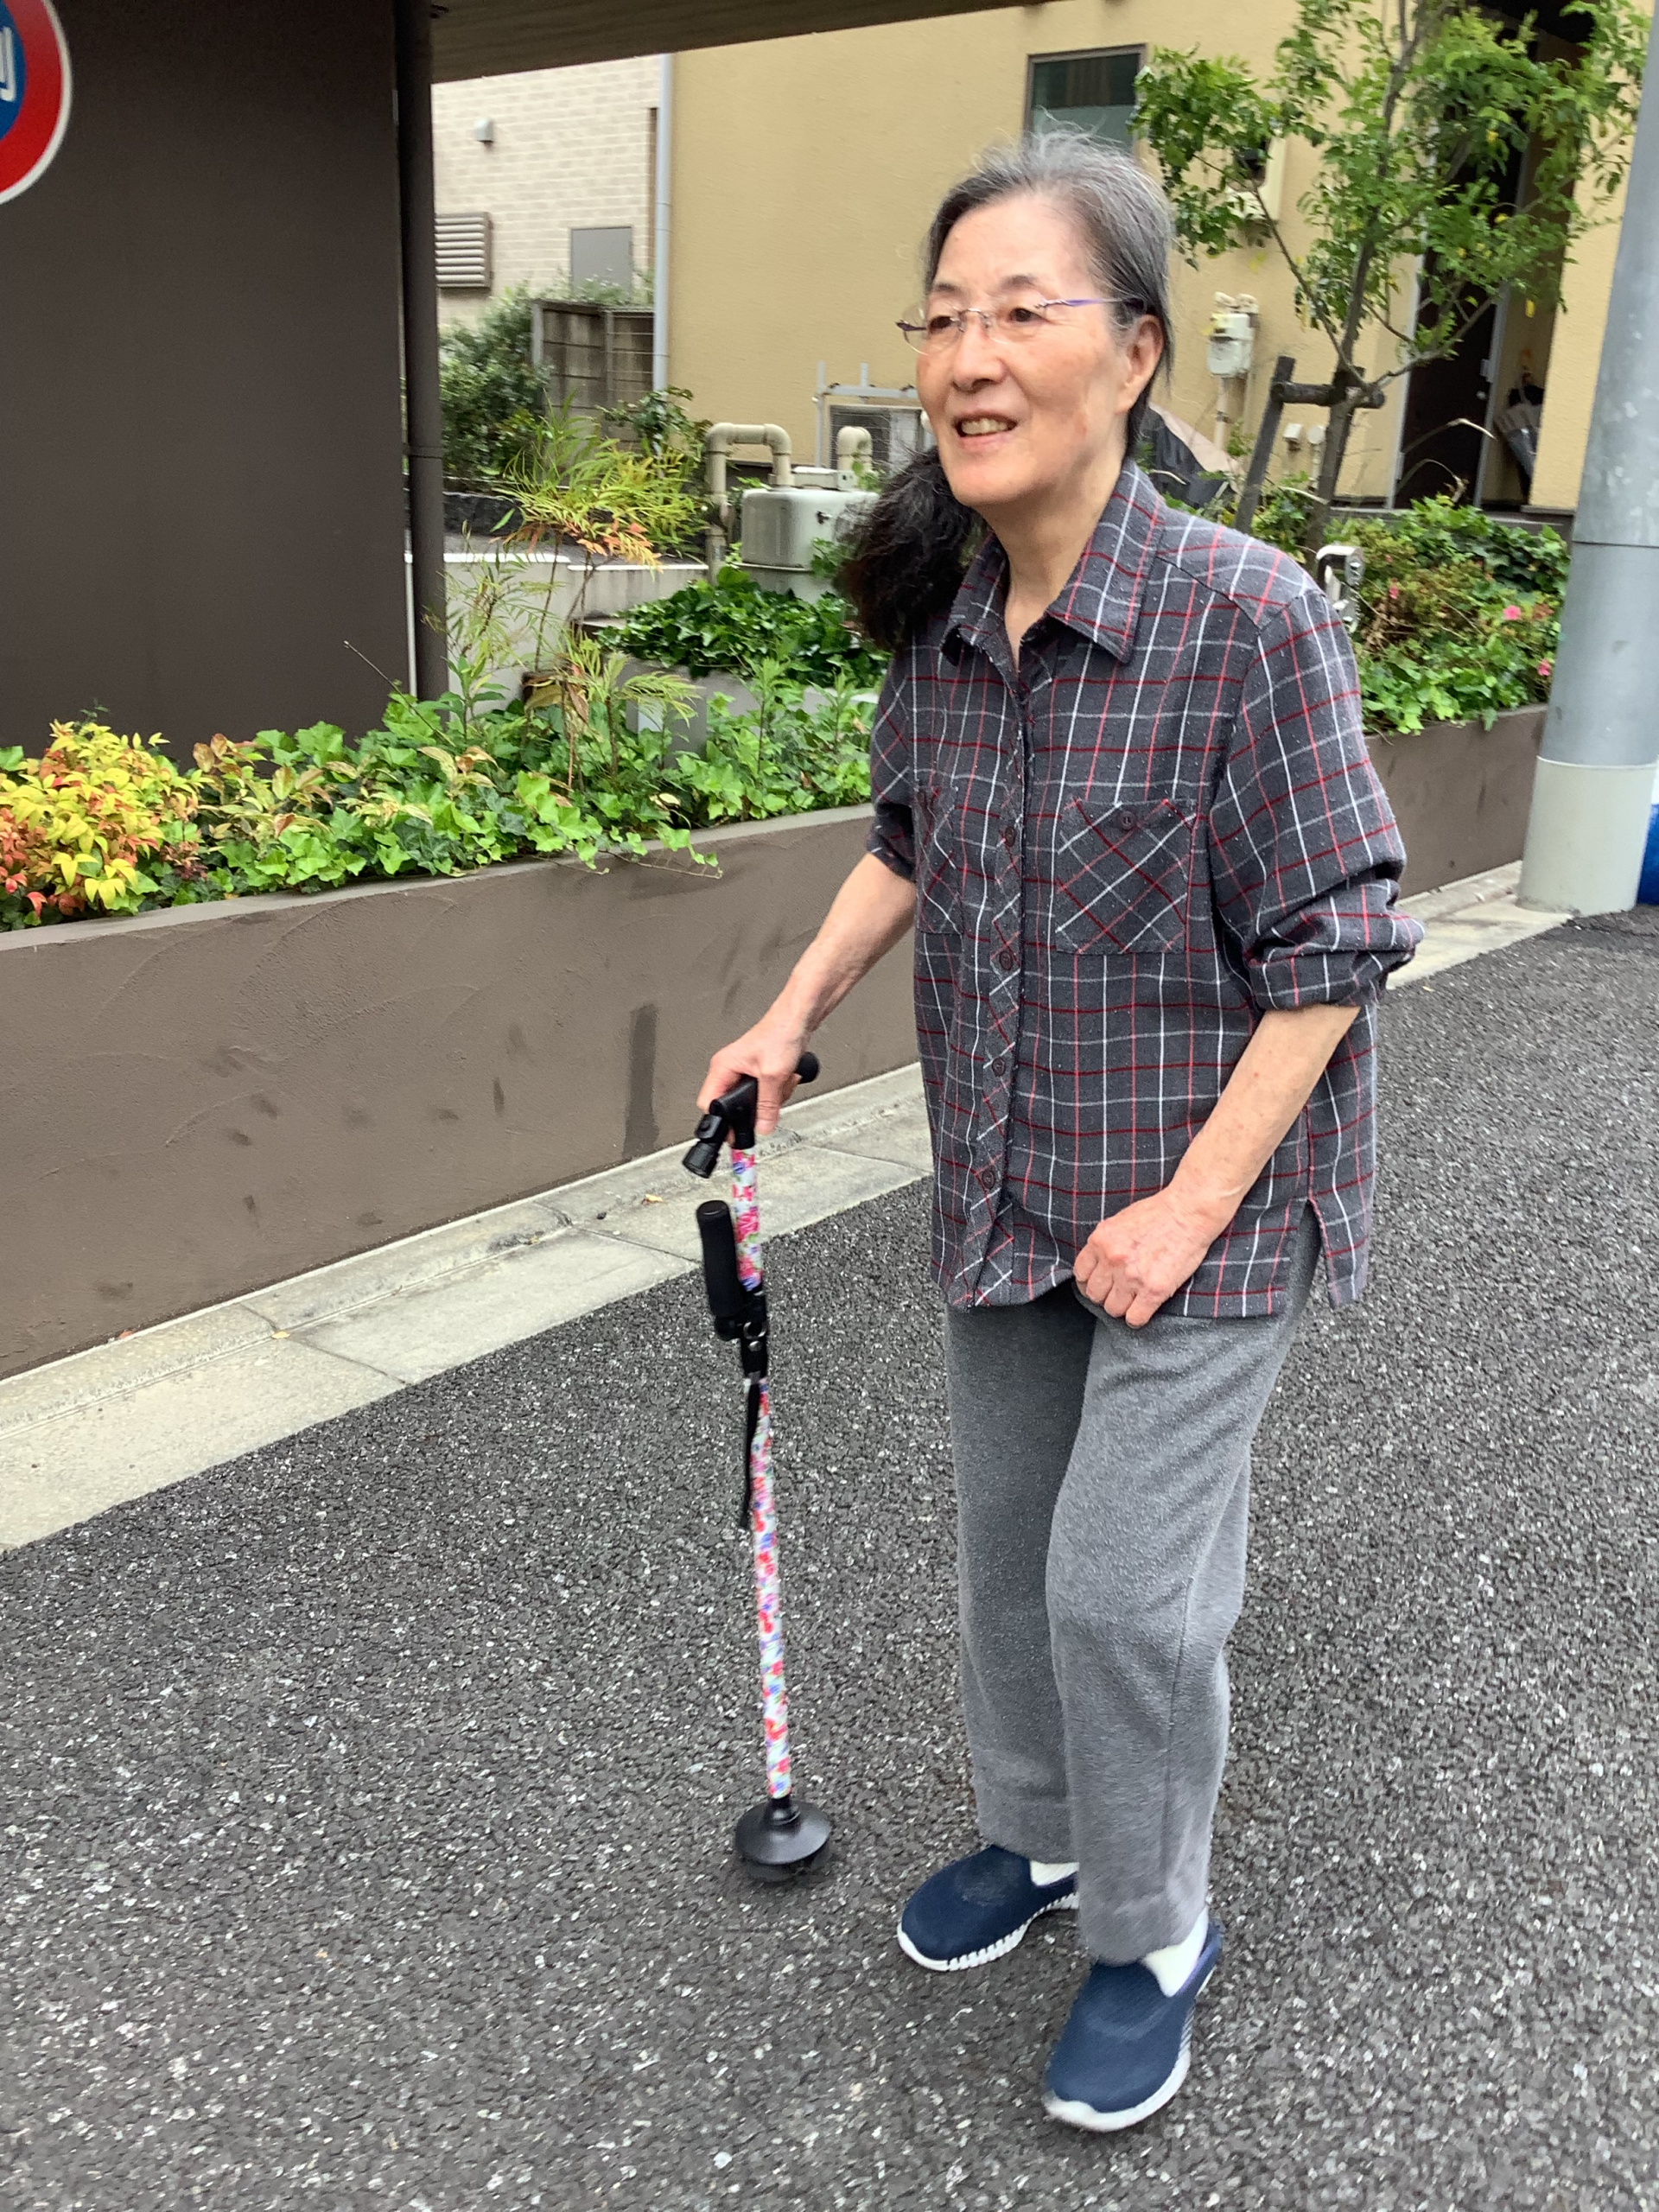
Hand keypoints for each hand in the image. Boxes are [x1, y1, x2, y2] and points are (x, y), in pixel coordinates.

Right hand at [699, 1015, 812, 1136]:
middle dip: (756, 1107)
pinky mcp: (759, 1071)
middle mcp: (729, 1069)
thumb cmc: (780, 1033)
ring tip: (781, 1082)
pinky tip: (786, 1077)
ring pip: (752, 1101)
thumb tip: (763, 1127)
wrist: (798, 1018)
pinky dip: (778, 1090)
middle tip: (769, 1101)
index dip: (721, 1122)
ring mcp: (744, 1070)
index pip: (708, 1104)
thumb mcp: (773, 1075)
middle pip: (733, 1106)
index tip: (734, 1133)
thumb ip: (767, 1105)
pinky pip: (765, 1093)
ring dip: (771, 1097)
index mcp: (723, 1067)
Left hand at [1072, 1186, 1230, 1327]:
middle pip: (1095, 1294)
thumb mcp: (1119, 1222)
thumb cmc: (1159, 1213)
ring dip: (1122, 1307)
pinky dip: (1137, 1318)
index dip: (1089, 1282)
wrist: (1189, 1212)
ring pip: (1113, 1309)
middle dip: (1106, 1295)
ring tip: (1132, 1300)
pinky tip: (1142, 1310)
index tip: (1099, 1284)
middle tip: (1118, 1292)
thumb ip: (1106, 1243)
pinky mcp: (1154, 1290)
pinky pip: (1135, 1318)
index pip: (1081, 1274)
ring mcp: (1132, 1277)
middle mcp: (1112, 1260)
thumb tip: (1098, 1263)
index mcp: (1101, 1241)